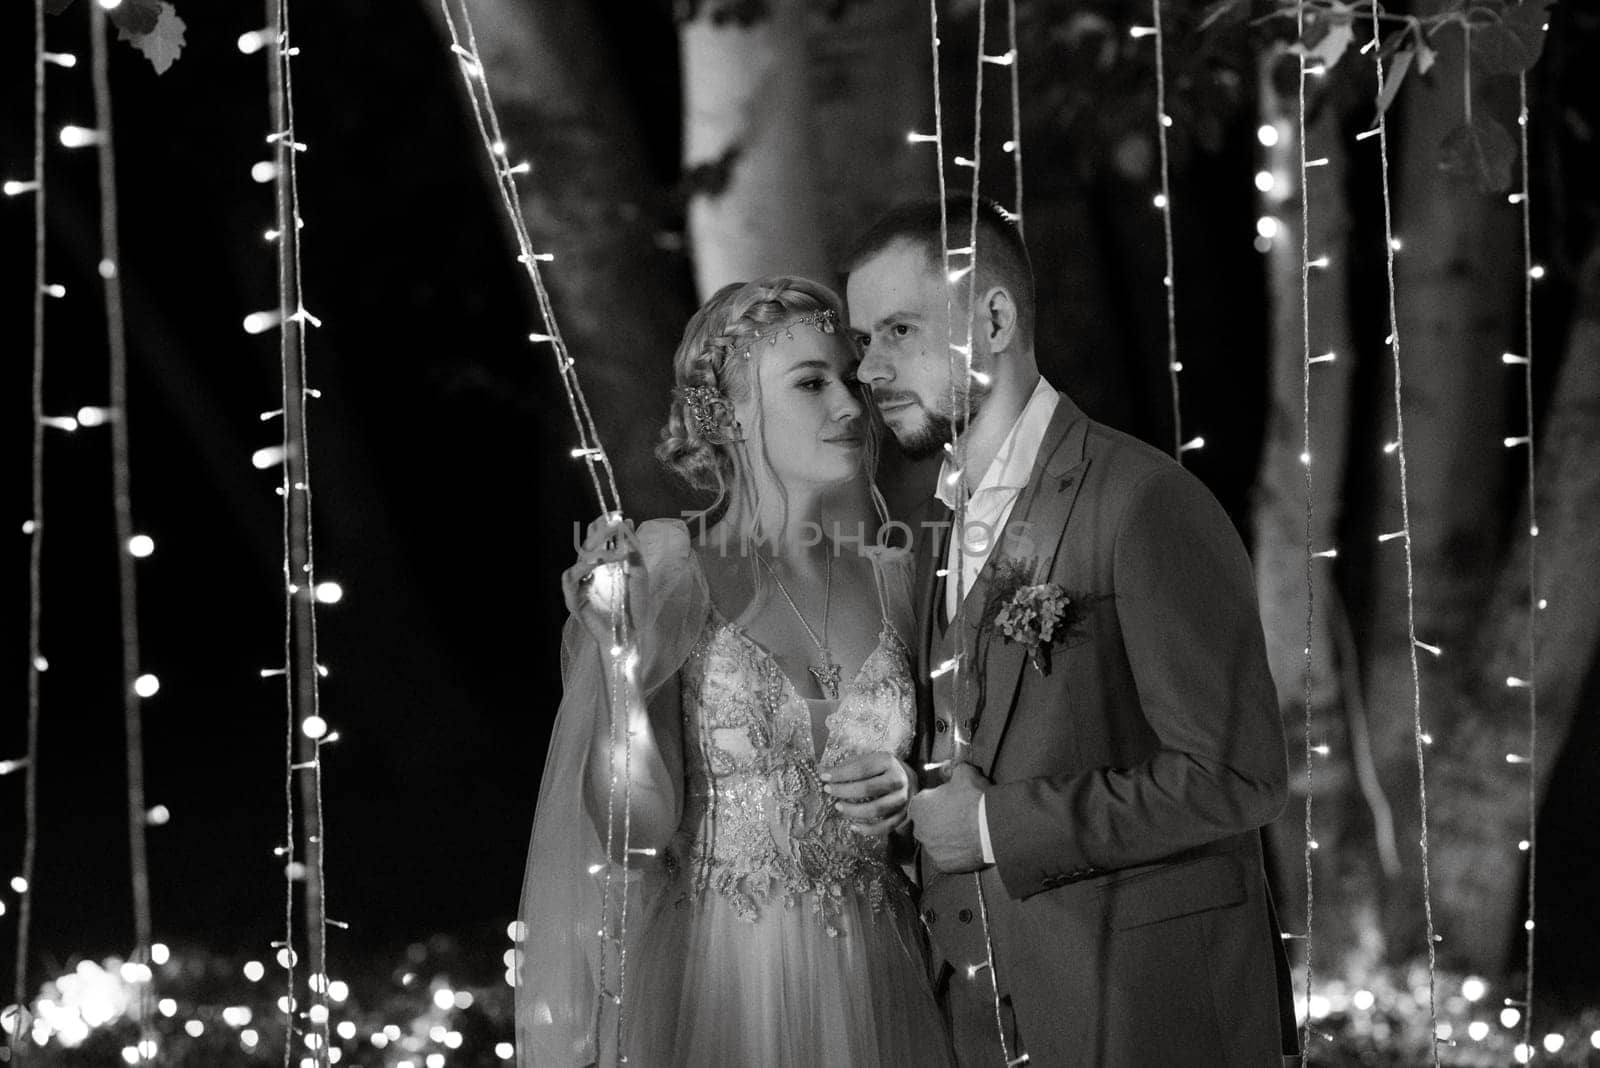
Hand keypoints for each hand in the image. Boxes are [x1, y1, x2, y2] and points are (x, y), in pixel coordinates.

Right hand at [561, 514, 646, 646]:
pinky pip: (570, 578)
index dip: (604, 525)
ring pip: (580, 558)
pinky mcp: (573, 599)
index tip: (617, 514)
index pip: (597, 539)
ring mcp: (580, 585)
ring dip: (596, 549)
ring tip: (615, 549)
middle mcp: (589, 572)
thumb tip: (628, 522)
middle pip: (587, 544)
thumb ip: (632, 550)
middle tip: (614, 523)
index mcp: (603, 565)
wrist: (631, 635)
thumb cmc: (636, 607)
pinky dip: (582, 568)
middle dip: (600, 532)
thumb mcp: (638, 574)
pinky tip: (595, 564)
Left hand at [820, 752, 913, 835]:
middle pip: (868, 788)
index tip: (823, 776)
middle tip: (829, 791)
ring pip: (876, 809)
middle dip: (844, 791)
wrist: (910, 779)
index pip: (861, 768)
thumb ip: (852, 765)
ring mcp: (903, 799)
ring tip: (838, 807)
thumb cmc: (883, 769)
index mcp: (888, 761)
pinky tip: (853, 826)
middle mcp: (898, 779)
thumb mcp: (871, 759)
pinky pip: (885, 827)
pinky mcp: (904, 815)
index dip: (840, 773)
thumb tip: (826, 773)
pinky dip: (868, 829)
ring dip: (854, 810)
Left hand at [908, 763, 988, 872]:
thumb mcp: (964, 772)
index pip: (922, 803)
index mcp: (918, 806)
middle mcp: (919, 830)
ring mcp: (930, 849)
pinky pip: (946, 857)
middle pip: (927, 824)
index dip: (936, 801)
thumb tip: (949, 768)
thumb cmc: (975, 798)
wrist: (992, 826)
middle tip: (959, 816)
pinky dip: (955, 853)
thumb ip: (952, 769)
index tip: (949, 802)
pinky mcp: (943, 864)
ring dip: (946, 837)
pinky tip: (967, 845)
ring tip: (965, 832)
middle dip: (939, 820)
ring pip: (936, 842)